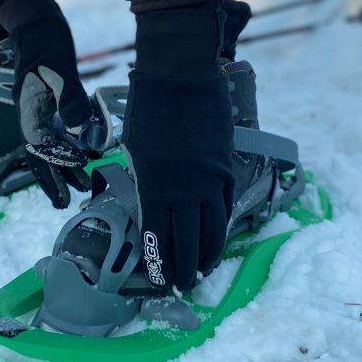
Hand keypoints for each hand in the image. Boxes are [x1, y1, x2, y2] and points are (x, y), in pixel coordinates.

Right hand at [10, 14, 94, 207]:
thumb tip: (81, 132)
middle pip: (43, 153)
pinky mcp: (50, 98)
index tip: (62, 197)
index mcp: (29, 110)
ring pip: (52, 142)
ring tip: (84, 180)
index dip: (49, 176)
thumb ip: (70, 99)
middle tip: (73, 197)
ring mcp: (40, 106)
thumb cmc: (45, 40)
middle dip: (57, 176)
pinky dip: (72, 141)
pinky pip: (60, 127)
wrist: (36, 17)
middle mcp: (32, 113)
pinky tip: (85, 149)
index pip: (38, 152)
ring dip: (66, 161)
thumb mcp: (59, 68)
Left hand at [121, 70, 233, 291]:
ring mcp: (210, 180)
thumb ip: (144, 181)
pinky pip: (225, 205)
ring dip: (209, 253)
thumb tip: (150, 204)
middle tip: (184, 285)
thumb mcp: (135, 149)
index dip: (160, 262)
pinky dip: (222, 225)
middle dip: (185, 267)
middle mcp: (185, 190)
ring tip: (204, 270)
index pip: (158, 237)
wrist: (181, 76)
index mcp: (155, 187)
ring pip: (213, 228)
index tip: (160, 280)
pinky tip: (218, 237)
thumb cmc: (147, 109)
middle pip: (188, 240)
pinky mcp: (225, 166)